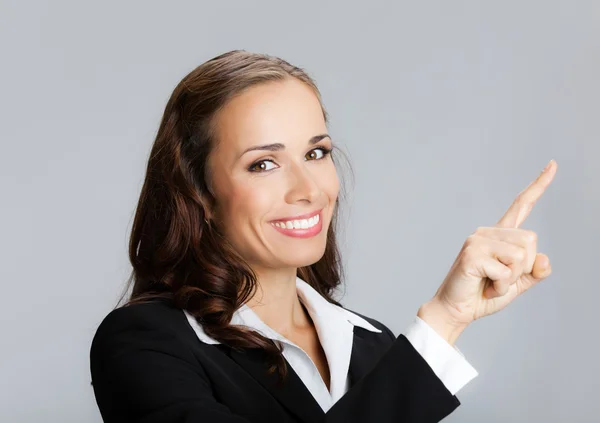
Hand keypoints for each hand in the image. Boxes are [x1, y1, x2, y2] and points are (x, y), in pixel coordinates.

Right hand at [418, 160, 556, 343]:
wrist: (457, 310)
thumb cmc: (483, 295)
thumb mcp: (516, 284)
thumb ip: (533, 272)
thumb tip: (544, 259)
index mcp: (499, 236)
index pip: (521, 205)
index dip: (538, 185)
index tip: (553, 164)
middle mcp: (487, 232)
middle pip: (530, 241)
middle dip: (523, 268)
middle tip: (500, 279)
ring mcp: (477, 241)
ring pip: (521, 256)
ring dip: (511, 278)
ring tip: (491, 283)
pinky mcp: (471, 254)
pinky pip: (506, 270)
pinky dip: (500, 286)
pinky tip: (485, 287)